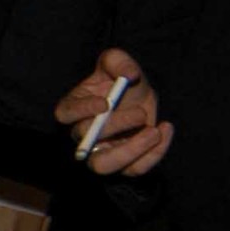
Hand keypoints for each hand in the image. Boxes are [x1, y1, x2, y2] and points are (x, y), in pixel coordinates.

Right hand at [54, 46, 171, 178]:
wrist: (140, 99)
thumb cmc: (122, 81)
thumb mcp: (119, 62)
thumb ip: (120, 61)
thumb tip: (129, 75)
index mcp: (74, 107)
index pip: (65, 114)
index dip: (80, 111)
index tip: (105, 103)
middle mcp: (82, 135)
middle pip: (85, 140)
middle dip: (114, 126)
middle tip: (141, 113)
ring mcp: (101, 153)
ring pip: (103, 166)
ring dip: (130, 151)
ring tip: (154, 132)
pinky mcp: (123, 165)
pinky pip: (134, 170)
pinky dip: (154, 154)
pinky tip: (164, 130)